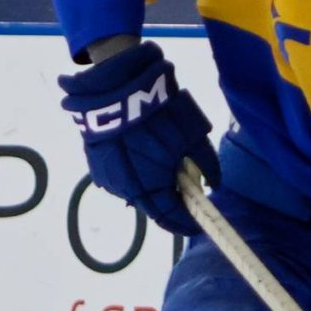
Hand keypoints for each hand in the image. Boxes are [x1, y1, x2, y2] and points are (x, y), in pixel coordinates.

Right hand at [58, 41, 217, 237]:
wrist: (115, 88)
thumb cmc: (159, 114)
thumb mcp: (193, 137)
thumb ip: (207, 165)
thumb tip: (213, 185)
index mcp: (150, 187)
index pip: (170, 218)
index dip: (186, 222)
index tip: (198, 220)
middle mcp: (127, 190)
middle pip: (152, 207)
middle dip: (170, 204)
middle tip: (185, 194)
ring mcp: (109, 178)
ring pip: (136, 193)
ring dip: (152, 188)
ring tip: (165, 170)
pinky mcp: (97, 165)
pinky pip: (121, 178)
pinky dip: (136, 174)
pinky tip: (144, 157)